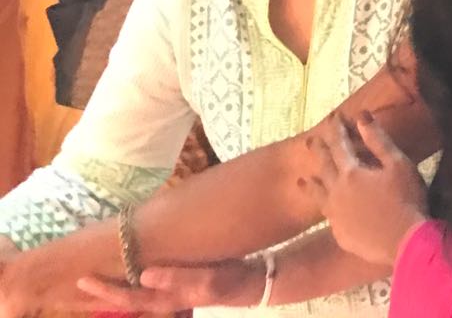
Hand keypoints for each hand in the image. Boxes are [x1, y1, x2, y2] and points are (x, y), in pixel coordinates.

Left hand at [76, 260, 264, 311]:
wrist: (252, 283)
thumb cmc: (231, 280)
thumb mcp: (210, 279)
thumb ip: (178, 277)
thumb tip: (143, 275)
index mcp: (166, 299)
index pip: (128, 297)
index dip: (104, 290)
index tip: (82, 279)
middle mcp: (162, 299)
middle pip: (124, 300)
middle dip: (101, 294)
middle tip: (77, 281)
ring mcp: (168, 294)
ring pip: (132, 295)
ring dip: (112, 290)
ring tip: (92, 283)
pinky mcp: (175, 286)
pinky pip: (144, 287)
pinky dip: (129, 282)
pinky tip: (126, 273)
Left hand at [303, 114, 427, 267]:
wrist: (404, 242)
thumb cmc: (406, 198)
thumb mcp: (398, 164)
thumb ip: (378, 140)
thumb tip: (360, 117)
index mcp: (351, 173)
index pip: (339, 145)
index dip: (336, 129)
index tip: (334, 117)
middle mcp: (336, 193)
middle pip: (323, 167)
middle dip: (319, 152)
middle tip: (310, 141)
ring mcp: (335, 216)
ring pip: (318, 196)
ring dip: (310, 185)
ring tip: (302, 180)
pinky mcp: (340, 234)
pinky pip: (329, 217)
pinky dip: (326, 208)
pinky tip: (328, 210)